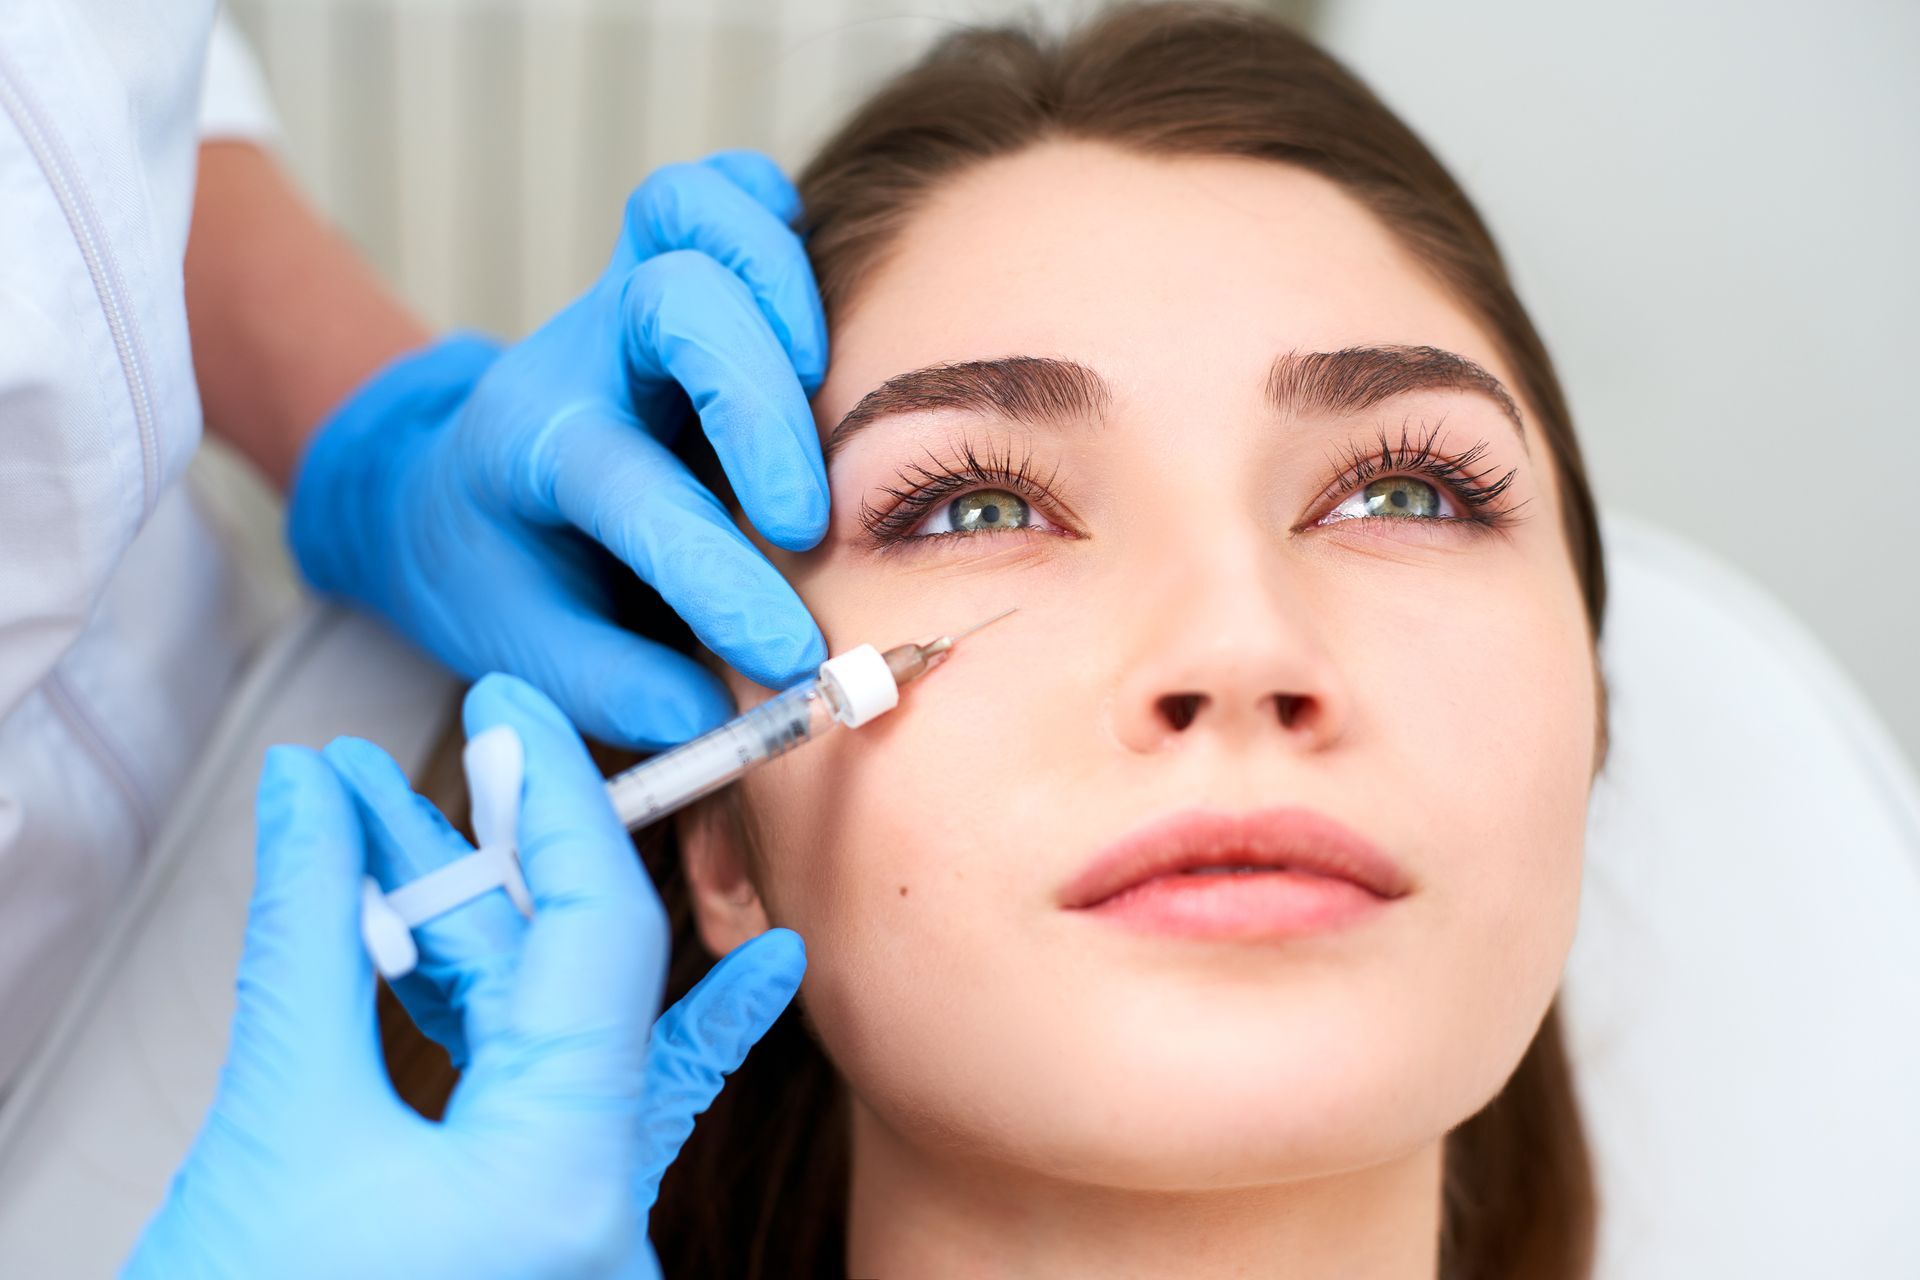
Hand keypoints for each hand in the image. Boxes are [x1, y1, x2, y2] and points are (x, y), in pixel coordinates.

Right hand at [124, 675, 804, 1278]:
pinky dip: (493, 1016)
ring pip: (550, 1040)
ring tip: (385, 833)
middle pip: (577, 982)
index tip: (513, 712)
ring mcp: (576, 1242)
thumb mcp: (272, 1125)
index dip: (558, 800)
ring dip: (469, 932)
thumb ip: (307, 939)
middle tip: (437, 758)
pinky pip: (539, 1107)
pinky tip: (484, 940)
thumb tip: (311, 797)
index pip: (603, 936)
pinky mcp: (532, 1249)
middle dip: (495, 860)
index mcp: (566, 1186)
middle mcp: (603, 1219)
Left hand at [287, 151, 829, 748]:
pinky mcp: (670, 270)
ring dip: (778, 283)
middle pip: (670, 306)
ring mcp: (624, 298)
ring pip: (693, 214)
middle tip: (808, 516)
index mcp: (529, 449)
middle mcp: (579, 355)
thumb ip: (604, 684)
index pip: (626, 487)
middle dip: (757, 404)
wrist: (449, 486)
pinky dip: (774, 223)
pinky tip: (812, 310)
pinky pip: (724, 192)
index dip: (712, 570)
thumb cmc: (499, 569)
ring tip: (828, 382)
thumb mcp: (517, 645)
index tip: (786, 653)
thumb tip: (699, 713)